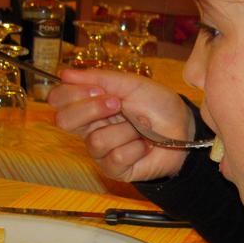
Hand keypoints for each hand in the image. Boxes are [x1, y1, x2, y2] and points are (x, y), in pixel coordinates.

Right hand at [48, 67, 194, 182]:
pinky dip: (136, 148)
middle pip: (64, 121)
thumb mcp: (131, 84)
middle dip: (92, 110)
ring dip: (126, 130)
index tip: (98, 89)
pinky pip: (115, 158)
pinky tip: (146, 145)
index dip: (72, 93)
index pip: (59, 99)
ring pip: (96, 141)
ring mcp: (100, 151)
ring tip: (142, 127)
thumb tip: (64, 73)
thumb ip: (99, 78)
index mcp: (89, 105)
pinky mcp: (114, 169)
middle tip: (118, 105)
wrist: (184, 128)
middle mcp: (90, 128)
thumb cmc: (157, 105)